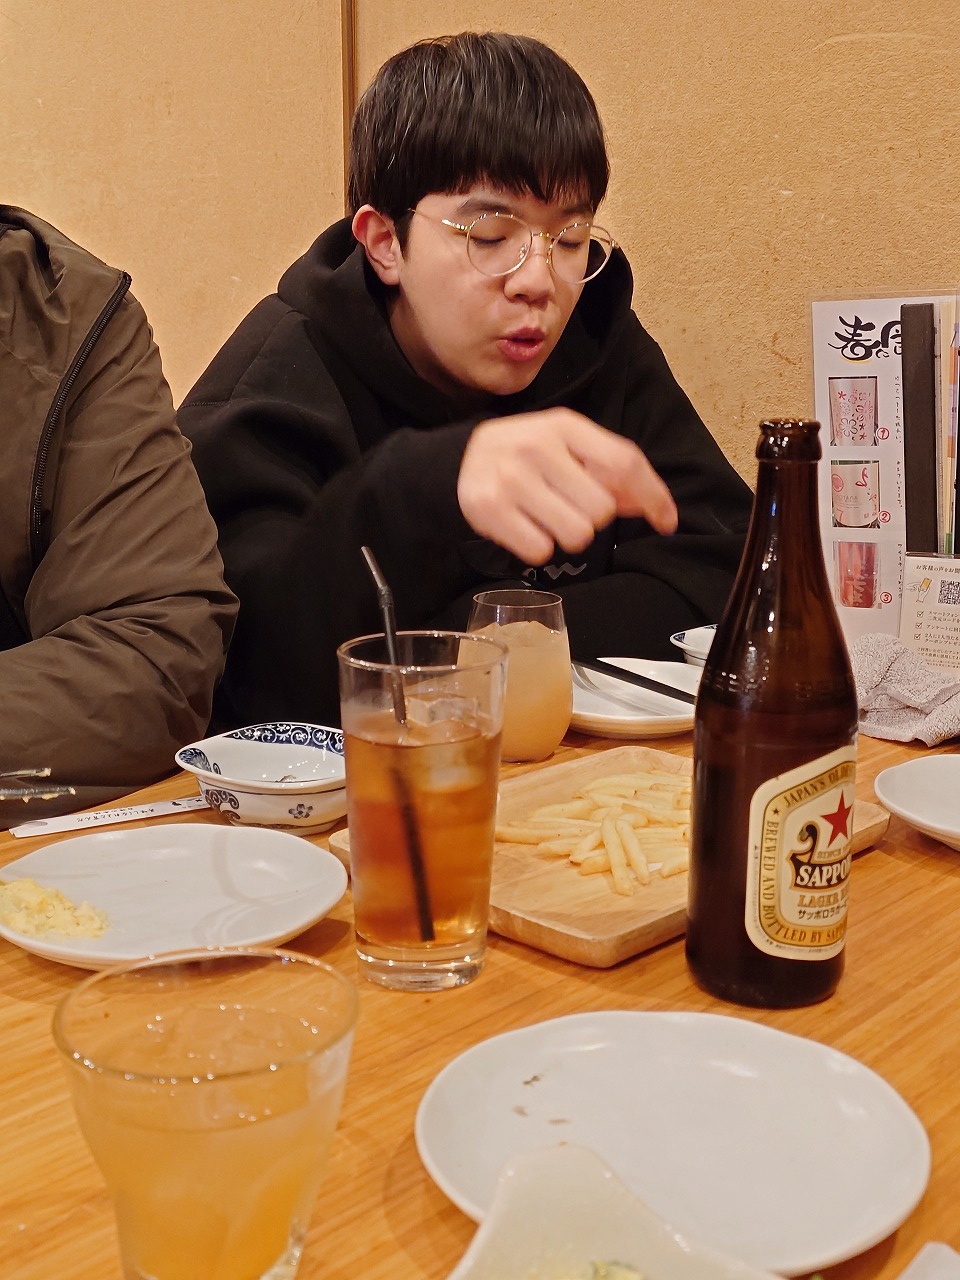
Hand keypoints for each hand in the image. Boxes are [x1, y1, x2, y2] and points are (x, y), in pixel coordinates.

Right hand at [457, 409, 677, 563]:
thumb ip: (612, 471)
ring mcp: (510, 477)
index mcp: (564, 425)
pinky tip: (526, 527)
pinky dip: (539, 547)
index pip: (624, 462)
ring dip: (568, 536)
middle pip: (603, 509)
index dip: (653, 496)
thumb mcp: (568, 448)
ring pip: (576, 534)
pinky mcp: (488, 507)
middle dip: (595, 517)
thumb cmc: (528, 456)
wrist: (460, 459)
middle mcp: (537, 446)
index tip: (666, 523)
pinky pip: (541, 550)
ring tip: (549, 518)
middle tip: (572, 508)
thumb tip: (657, 508)